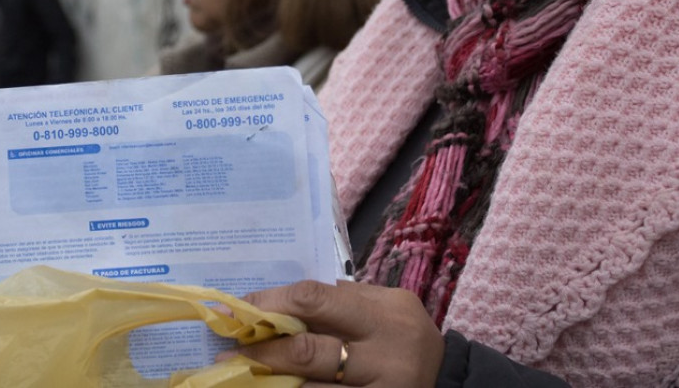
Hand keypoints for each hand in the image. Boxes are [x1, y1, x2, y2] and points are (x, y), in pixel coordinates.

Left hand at [227, 279, 443, 386]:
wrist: (448, 379)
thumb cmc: (404, 334)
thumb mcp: (383, 306)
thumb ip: (342, 302)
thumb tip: (280, 303)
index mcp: (385, 312)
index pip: (316, 299)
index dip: (273, 303)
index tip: (244, 308)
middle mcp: (385, 353)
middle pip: (309, 351)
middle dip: (265, 351)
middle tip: (230, 351)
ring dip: (274, 384)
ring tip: (244, 376)